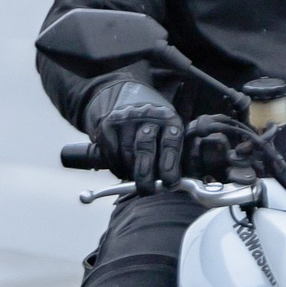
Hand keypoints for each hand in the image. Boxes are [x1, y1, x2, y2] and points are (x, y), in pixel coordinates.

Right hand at [85, 79, 181, 193]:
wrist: (129, 96)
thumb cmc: (155, 124)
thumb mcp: (170, 131)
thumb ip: (175, 154)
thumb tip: (178, 185)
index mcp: (169, 119)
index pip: (171, 144)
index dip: (170, 167)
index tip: (169, 183)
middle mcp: (147, 116)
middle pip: (145, 149)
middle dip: (146, 176)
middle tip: (147, 190)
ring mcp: (125, 119)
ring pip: (127, 156)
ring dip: (131, 173)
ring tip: (136, 176)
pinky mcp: (107, 126)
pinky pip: (112, 156)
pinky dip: (118, 168)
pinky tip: (123, 169)